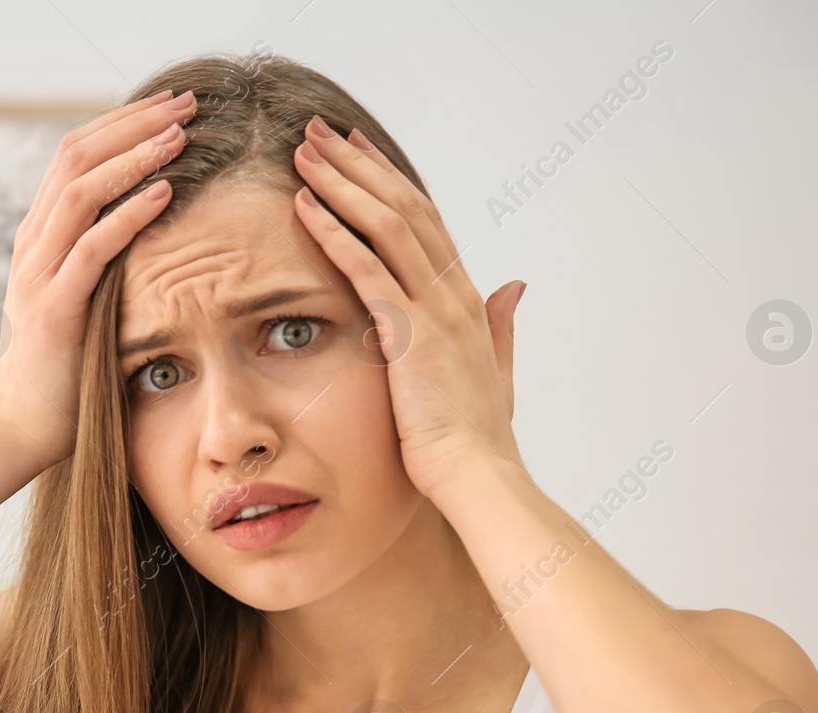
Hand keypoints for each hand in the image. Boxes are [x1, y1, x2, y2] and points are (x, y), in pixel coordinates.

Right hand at [0, 88, 197, 471]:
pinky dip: (131, 213)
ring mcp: (38, 273)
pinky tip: (167, 192)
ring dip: (136, 155)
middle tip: (187, 101)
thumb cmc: (63, 374)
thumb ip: (104, 267)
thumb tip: (155, 238)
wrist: (20, 430)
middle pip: (77, 154)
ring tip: (183, 133)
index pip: (75, 156)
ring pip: (82, 188)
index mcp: (39, 238)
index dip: (123, 124)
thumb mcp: (85, 305)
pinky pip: (94, 246)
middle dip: (135, 122)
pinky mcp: (54, 308)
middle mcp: (33, 244)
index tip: (172, 107)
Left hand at [289, 115, 527, 496]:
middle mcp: (453, 294)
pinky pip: (366, 269)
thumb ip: (501, 326)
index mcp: (466, 301)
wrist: (478, 476)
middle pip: (404, 207)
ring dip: (342, 184)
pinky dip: (334, 233)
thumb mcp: (495, 372)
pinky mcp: (410, 334)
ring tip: (303, 153)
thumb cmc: (477, 439)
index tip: (357, 152)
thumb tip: (514, 286)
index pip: (426, 222)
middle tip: (320, 132)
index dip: (389, 182)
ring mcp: (433, 310)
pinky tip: (303, 207)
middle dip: (359, 165)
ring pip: (386, 225)